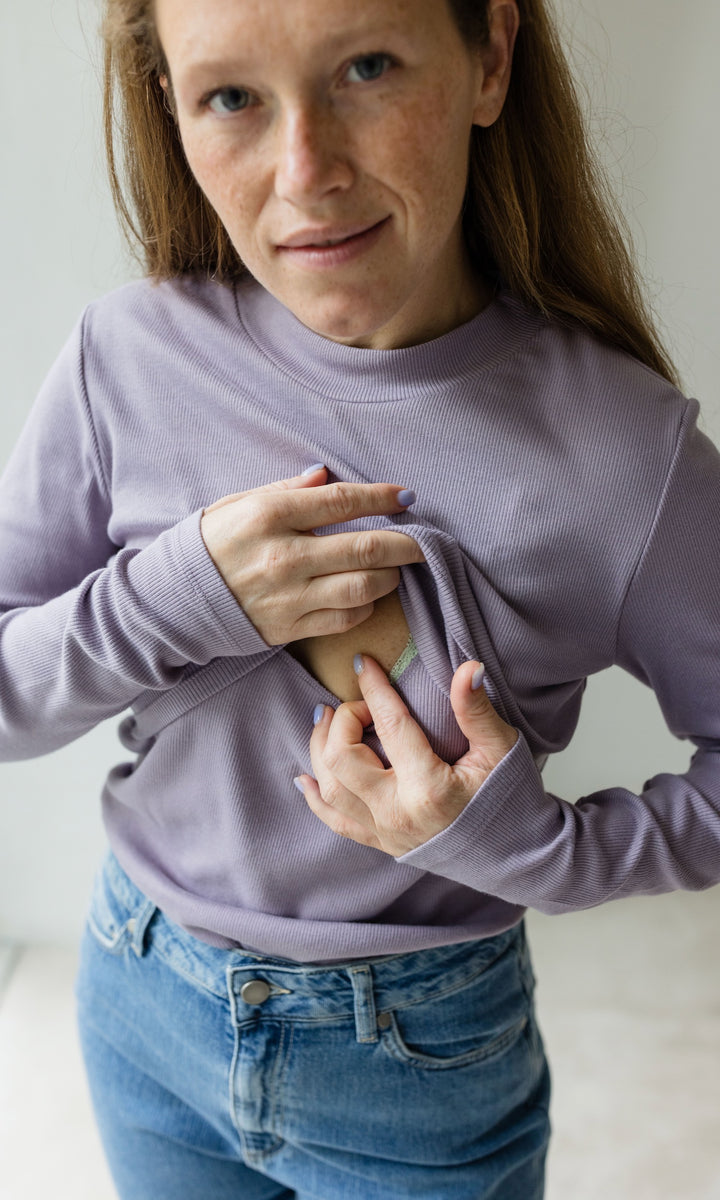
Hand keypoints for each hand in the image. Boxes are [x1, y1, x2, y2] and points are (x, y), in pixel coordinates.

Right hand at [200, 466, 423, 644]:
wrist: (177, 598)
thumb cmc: (211, 543)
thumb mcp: (240, 503)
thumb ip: (287, 490)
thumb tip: (327, 476)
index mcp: (270, 516)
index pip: (342, 502)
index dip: (381, 498)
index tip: (407, 496)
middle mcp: (283, 557)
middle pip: (364, 548)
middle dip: (405, 543)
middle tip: (423, 539)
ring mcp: (288, 596)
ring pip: (361, 587)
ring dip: (389, 576)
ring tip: (395, 567)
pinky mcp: (289, 628)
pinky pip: (344, 619)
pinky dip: (365, 606)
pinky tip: (369, 594)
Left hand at [295, 656, 518, 856]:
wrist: (516, 856)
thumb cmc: (510, 799)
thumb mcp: (501, 749)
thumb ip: (476, 710)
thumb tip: (467, 667)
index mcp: (429, 788)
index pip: (390, 725)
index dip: (373, 688)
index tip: (362, 663)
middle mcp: (398, 813)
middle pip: (343, 759)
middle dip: (342, 721)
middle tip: (357, 704)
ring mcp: (385, 833)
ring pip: (330, 790)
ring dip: (319, 750)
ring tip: (326, 720)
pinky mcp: (380, 844)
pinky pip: (335, 822)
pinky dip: (315, 798)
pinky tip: (306, 776)